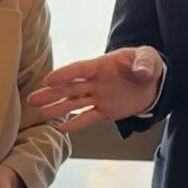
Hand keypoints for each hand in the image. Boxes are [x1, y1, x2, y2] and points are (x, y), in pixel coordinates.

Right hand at [30, 46, 164, 130]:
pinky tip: (61, 128)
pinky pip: (88, 117)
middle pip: (70, 87)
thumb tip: (141, 71)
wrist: (155, 82)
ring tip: (40, 113)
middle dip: (51, 93)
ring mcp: (99, 96)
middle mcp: (96, 82)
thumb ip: (144, 64)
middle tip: (32, 98)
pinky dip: (76, 123)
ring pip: (74, 103)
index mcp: (102, 66)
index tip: (48, 80)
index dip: (64, 74)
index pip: (79, 70)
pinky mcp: (105, 110)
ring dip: (57, 108)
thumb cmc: (147, 64)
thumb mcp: (149, 58)